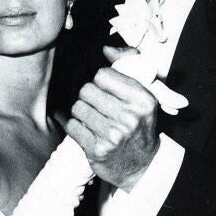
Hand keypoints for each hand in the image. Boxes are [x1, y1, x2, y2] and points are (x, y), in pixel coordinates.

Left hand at [65, 45, 158, 190]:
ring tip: (92, 119)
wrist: (143, 166)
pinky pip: (72, 126)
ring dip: (80, 113)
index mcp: (142, 99)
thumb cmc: (140, 128)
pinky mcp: (97, 150)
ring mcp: (112, 135)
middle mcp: (129, 116)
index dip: (100, 82)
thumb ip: (127, 69)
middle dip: (88, 97)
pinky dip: (74, 126)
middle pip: (87, 90)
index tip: (104, 91)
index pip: (103, 75)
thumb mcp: (143, 98)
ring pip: (77, 108)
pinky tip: (84, 130)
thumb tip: (106, 48)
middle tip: (96, 107)